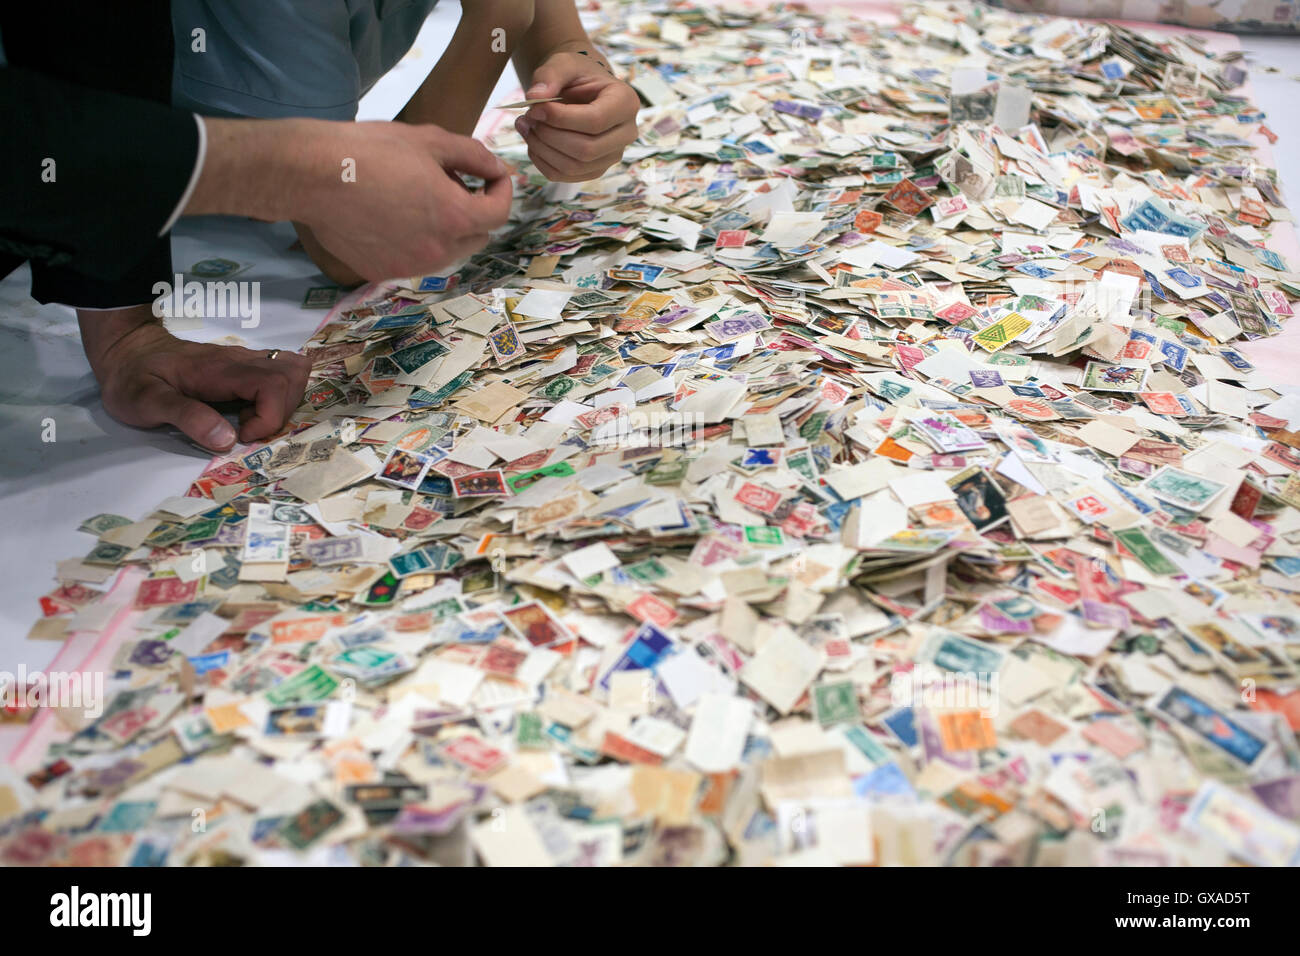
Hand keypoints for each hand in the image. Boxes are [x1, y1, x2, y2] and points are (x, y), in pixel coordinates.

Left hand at [78, 306, 311, 451]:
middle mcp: (239, 359)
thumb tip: (228, 439)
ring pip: (292, 371)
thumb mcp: (146, 402)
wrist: (125, 349)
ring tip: (250, 420)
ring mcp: (244, 360)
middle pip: (292, 375)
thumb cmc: (132, 378)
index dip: (270, 416)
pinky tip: (250, 411)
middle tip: (248, 428)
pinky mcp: (244, 365)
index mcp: (220, 369)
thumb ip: (186, 417)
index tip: (242, 435)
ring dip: (283, 403)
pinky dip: (278, 397)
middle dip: (281, 411)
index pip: (273, 384)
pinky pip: (280, 374)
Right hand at [189, 118, 513, 282]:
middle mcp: (438, 251)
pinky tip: (393, 215)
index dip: (502, 190)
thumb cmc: (370, 151)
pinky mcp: (383, 272)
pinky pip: (414, 259)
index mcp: (455, 218)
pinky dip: (416, 240)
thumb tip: (496, 168)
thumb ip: (473, 155)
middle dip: (476, 211)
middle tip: (453, 182)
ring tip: (419, 197)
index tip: (492, 176)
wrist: (311, 175)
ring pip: (448, 252)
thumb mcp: (430, 140)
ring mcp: (410, 266)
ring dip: (447, 228)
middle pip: (478, 236)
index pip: (499, 213)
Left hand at [515, 50, 638, 182]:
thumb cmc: (577, 76)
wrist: (582, 91)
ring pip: (574, 166)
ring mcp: (612, 156)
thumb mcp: (565, 63)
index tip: (534, 108)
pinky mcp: (595, 170)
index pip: (595, 121)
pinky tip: (532, 142)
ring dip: (542, 149)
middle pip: (586, 149)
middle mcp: (626, 134)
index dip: (560, 118)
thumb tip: (534, 97)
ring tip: (526, 126)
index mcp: (626, 103)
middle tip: (527, 118)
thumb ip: (550, 75)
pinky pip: (564, 176)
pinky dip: (541, 161)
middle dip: (549, 136)